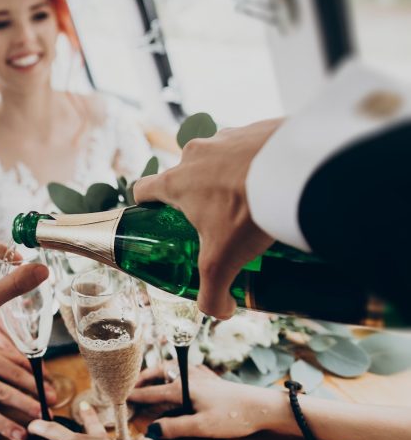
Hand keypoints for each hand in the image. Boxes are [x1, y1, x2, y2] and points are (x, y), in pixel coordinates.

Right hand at [129, 364, 281, 438]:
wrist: (262, 406)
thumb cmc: (233, 416)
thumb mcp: (202, 427)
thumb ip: (175, 428)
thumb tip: (152, 430)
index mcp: (182, 387)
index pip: (152, 392)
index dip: (135, 396)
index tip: (120, 398)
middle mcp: (188, 377)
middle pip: (159, 373)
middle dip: (143, 378)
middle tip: (131, 386)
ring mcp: (200, 376)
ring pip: (171, 371)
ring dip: (157, 376)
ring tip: (148, 384)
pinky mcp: (210, 380)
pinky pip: (184, 373)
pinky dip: (173, 375)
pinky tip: (177, 381)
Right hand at [134, 119, 280, 317]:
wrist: (296, 171)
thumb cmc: (247, 211)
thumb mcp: (223, 261)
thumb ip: (211, 293)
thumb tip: (217, 312)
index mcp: (177, 182)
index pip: (143, 189)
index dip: (146, 206)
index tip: (159, 219)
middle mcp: (196, 154)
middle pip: (185, 175)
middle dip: (198, 195)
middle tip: (219, 220)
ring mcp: (228, 136)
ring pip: (219, 159)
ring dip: (229, 177)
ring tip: (254, 201)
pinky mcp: (259, 127)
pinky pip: (251, 146)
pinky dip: (259, 163)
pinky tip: (276, 183)